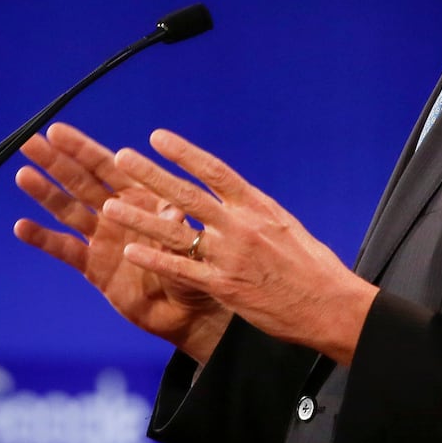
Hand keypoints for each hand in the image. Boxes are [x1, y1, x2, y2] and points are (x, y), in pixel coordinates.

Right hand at [14, 123, 231, 363]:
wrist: (189, 311)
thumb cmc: (197, 268)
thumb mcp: (190, 244)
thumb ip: (177, 227)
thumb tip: (174, 211)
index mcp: (141, 197)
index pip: (107, 166)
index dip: (82, 149)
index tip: (56, 131)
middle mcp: (117, 212)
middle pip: (79, 181)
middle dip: (54, 161)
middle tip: (28, 142)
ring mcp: (102, 238)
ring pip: (67, 210)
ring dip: (45, 193)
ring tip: (23, 175)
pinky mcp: (94, 267)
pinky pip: (65, 249)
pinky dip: (43, 238)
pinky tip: (21, 226)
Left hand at [104, 129, 378, 364]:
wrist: (330, 305)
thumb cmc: (312, 267)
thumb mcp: (284, 226)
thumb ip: (253, 211)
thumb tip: (232, 196)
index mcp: (256, 206)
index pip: (214, 171)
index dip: (183, 153)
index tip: (157, 137)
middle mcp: (240, 226)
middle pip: (187, 194)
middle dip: (151, 175)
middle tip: (122, 157)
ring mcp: (230, 256)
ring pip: (176, 231)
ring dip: (140, 217)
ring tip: (111, 206)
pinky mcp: (224, 286)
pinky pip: (181, 269)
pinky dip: (154, 259)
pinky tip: (130, 251)